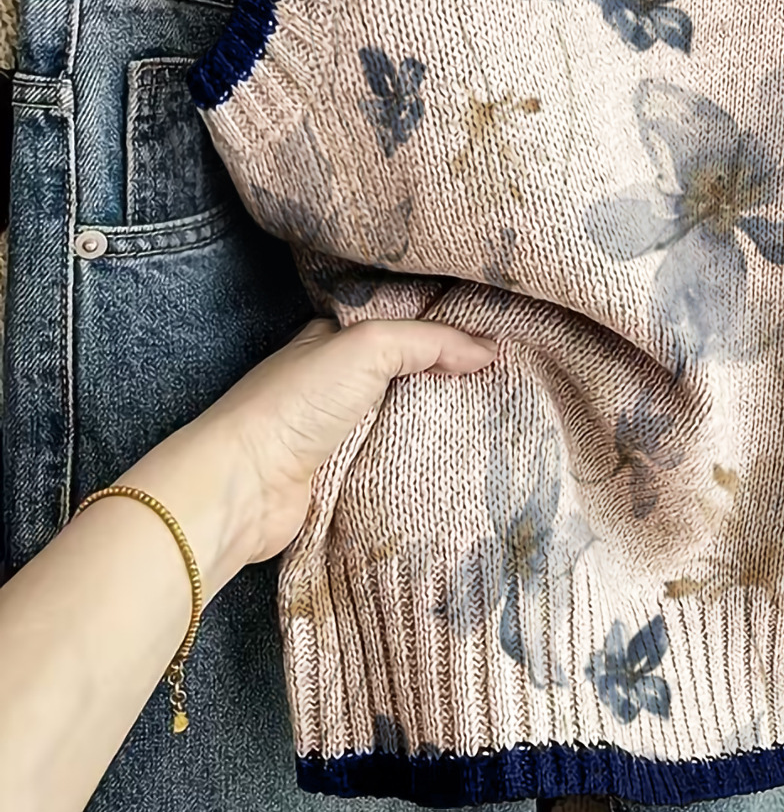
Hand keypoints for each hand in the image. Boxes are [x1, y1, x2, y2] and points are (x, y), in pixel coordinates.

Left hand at [124, 318, 497, 599]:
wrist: (245, 485)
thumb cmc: (298, 402)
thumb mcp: (368, 346)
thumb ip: (429, 341)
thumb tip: (489, 349)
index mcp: (335, 340)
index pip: (402, 326)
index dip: (446, 331)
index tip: (498, 338)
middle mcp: (335, 382)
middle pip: (407, 375)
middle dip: (450, 379)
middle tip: (510, 383)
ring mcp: (337, 432)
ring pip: (403, 421)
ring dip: (440, 425)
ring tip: (500, 423)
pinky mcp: (341, 477)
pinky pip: (393, 462)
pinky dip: (422, 462)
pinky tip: (461, 463)